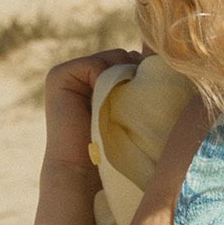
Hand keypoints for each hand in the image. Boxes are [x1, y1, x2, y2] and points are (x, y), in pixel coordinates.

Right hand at [42, 50, 140, 179]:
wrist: (87, 169)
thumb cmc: (120, 144)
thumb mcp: (137, 105)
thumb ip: (144, 80)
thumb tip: (165, 58)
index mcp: (101, 78)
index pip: (135, 59)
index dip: (144, 77)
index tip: (136, 104)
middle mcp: (84, 72)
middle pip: (127, 55)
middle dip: (136, 76)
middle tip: (125, 108)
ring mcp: (69, 72)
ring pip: (117, 57)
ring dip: (124, 79)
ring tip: (114, 108)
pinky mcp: (59, 75)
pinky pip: (97, 64)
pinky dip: (104, 81)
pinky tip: (99, 104)